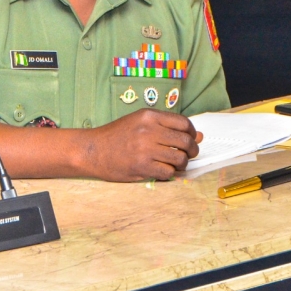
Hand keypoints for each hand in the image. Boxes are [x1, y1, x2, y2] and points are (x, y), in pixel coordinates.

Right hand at [83, 109, 200, 181]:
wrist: (92, 150)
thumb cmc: (115, 136)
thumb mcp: (139, 124)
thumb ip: (167, 128)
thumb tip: (199, 136)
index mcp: (149, 116)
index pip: (184, 123)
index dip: (192, 133)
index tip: (190, 139)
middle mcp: (149, 130)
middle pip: (185, 141)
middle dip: (191, 151)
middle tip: (187, 155)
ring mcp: (146, 149)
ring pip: (180, 159)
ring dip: (181, 164)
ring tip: (174, 164)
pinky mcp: (142, 166)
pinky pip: (168, 172)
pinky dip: (169, 174)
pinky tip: (162, 171)